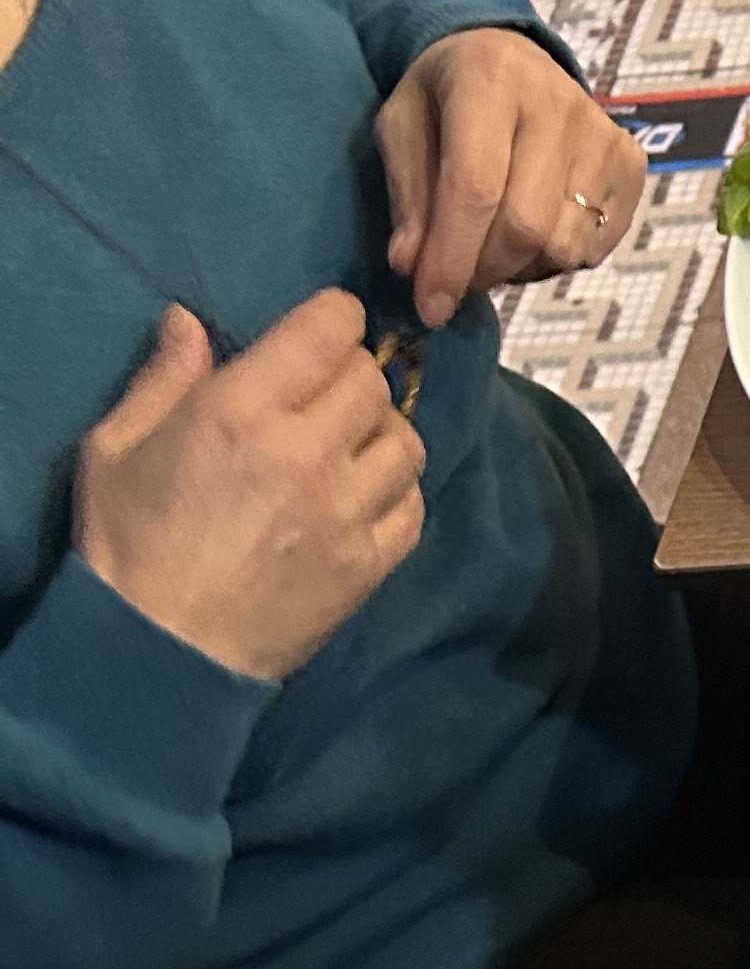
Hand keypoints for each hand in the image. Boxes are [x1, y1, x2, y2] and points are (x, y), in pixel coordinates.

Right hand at [74, 294, 423, 683]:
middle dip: (353, 375)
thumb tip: (191, 322)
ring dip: (383, 434)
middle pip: (373, 382)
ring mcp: (347, 513)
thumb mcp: (117, 446)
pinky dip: (400, 494)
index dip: (336, 318)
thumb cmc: (130, 543)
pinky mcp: (368, 566)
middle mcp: (307, 453)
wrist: (164, 650)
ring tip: (351, 446)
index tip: (325, 330)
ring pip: (406, 443)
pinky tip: (367, 498)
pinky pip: (414, 510)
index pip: (328, 332)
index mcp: (242, 411)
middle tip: (326, 394)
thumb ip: (163, 378)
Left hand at [375, 28, 644, 330]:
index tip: (431, 307)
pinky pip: (594, 247)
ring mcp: (603, 134)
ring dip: (519, 268)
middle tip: (457, 275)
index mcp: (490, 78)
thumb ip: (407, 195)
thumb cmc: (447, 96)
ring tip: (493, 245)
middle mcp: (556, 101)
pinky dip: (555, 259)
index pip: (475, 186)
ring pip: (563, 246)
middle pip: (525, 225)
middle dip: (483, 270)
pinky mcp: (631, 164)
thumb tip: (412, 266)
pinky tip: (533, 231)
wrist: (509, 58)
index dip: (452, 256)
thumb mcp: (403, 126)